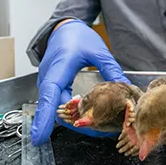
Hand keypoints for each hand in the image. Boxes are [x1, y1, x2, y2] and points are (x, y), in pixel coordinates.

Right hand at [31, 19, 129, 144]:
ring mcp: (48, 81)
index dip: (44, 117)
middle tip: (97, 131)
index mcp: (58, 67)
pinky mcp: (52, 83)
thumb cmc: (78, 36)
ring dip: (73, 117)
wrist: (64, 27)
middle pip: (54, 107)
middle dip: (73, 122)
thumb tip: (125, 87)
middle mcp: (48, 77)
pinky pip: (58, 101)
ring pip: (56, 106)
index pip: (49, 96)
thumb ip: (110, 69)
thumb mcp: (98, 50)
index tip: (40, 137)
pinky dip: (71, 110)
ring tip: (96, 124)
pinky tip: (85, 113)